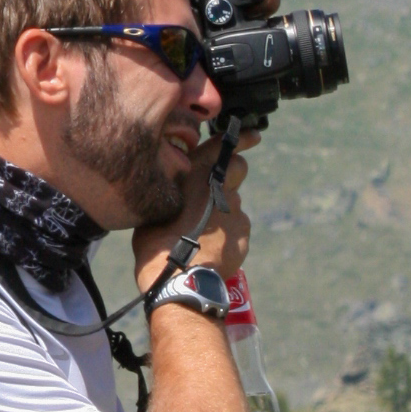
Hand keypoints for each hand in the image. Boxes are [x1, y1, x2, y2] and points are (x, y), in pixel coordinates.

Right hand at [132, 132, 256, 292]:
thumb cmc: (156, 239)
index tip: (254, 136)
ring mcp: (235, 209)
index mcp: (196, 171)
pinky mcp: (243, 232)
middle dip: (231, 176)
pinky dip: (225, 236)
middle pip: (238, 169)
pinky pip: (235, 229)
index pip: (225, 146)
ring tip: (200, 234)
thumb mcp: (156, 204)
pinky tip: (208, 249)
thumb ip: (174, 190)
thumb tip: (180, 192)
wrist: (177, 275)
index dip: (242, 139)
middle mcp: (220, 185)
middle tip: (212, 194)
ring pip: (233, 204)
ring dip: (222, 213)